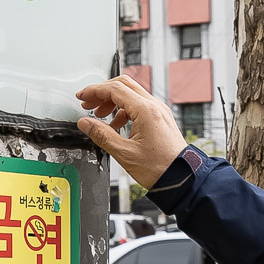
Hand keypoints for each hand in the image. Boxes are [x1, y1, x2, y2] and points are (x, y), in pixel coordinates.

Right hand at [75, 75, 188, 189]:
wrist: (182, 178)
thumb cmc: (159, 168)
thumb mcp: (124, 153)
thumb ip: (102, 135)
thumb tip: (85, 123)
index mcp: (146, 111)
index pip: (115, 89)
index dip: (94, 91)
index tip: (81, 96)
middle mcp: (155, 107)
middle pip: (123, 85)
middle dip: (102, 92)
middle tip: (88, 103)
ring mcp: (159, 111)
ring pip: (131, 95)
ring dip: (113, 101)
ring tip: (99, 116)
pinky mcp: (160, 119)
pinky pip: (139, 106)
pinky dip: (123, 111)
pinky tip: (115, 125)